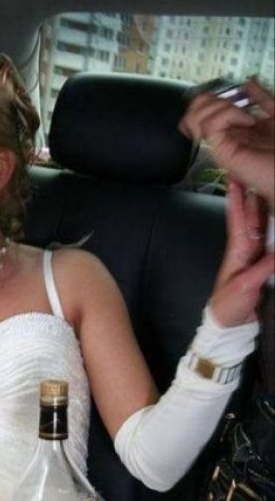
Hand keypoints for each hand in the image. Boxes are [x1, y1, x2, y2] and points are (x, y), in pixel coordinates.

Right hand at [179, 78, 274, 209]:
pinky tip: (247, 121)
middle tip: (234, 105)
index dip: (206, 98)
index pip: (201, 111)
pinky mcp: (222, 153)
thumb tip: (247, 83)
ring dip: (220, 107)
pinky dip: (228, 115)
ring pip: (196, 119)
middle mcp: (221, 139)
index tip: (228, 94)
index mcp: (230, 130)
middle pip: (192, 113)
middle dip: (211, 100)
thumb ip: (261, 98)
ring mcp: (220, 147)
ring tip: (242, 115)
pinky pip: (210, 126)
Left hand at [209, 180, 273, 325]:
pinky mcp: (265, 268)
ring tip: (271, 192)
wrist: (230, 326)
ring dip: (268, 212)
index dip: (237, 200)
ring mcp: (257, 258)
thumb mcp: (245, 286)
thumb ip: (264, 268)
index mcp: (237, 251)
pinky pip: (273, 247)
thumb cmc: (229, 305)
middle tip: (257, 175)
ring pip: (265, 230)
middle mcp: (247, 250)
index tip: (235, 178)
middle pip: (254, 219)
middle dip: (255, 198)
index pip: (238, 220)